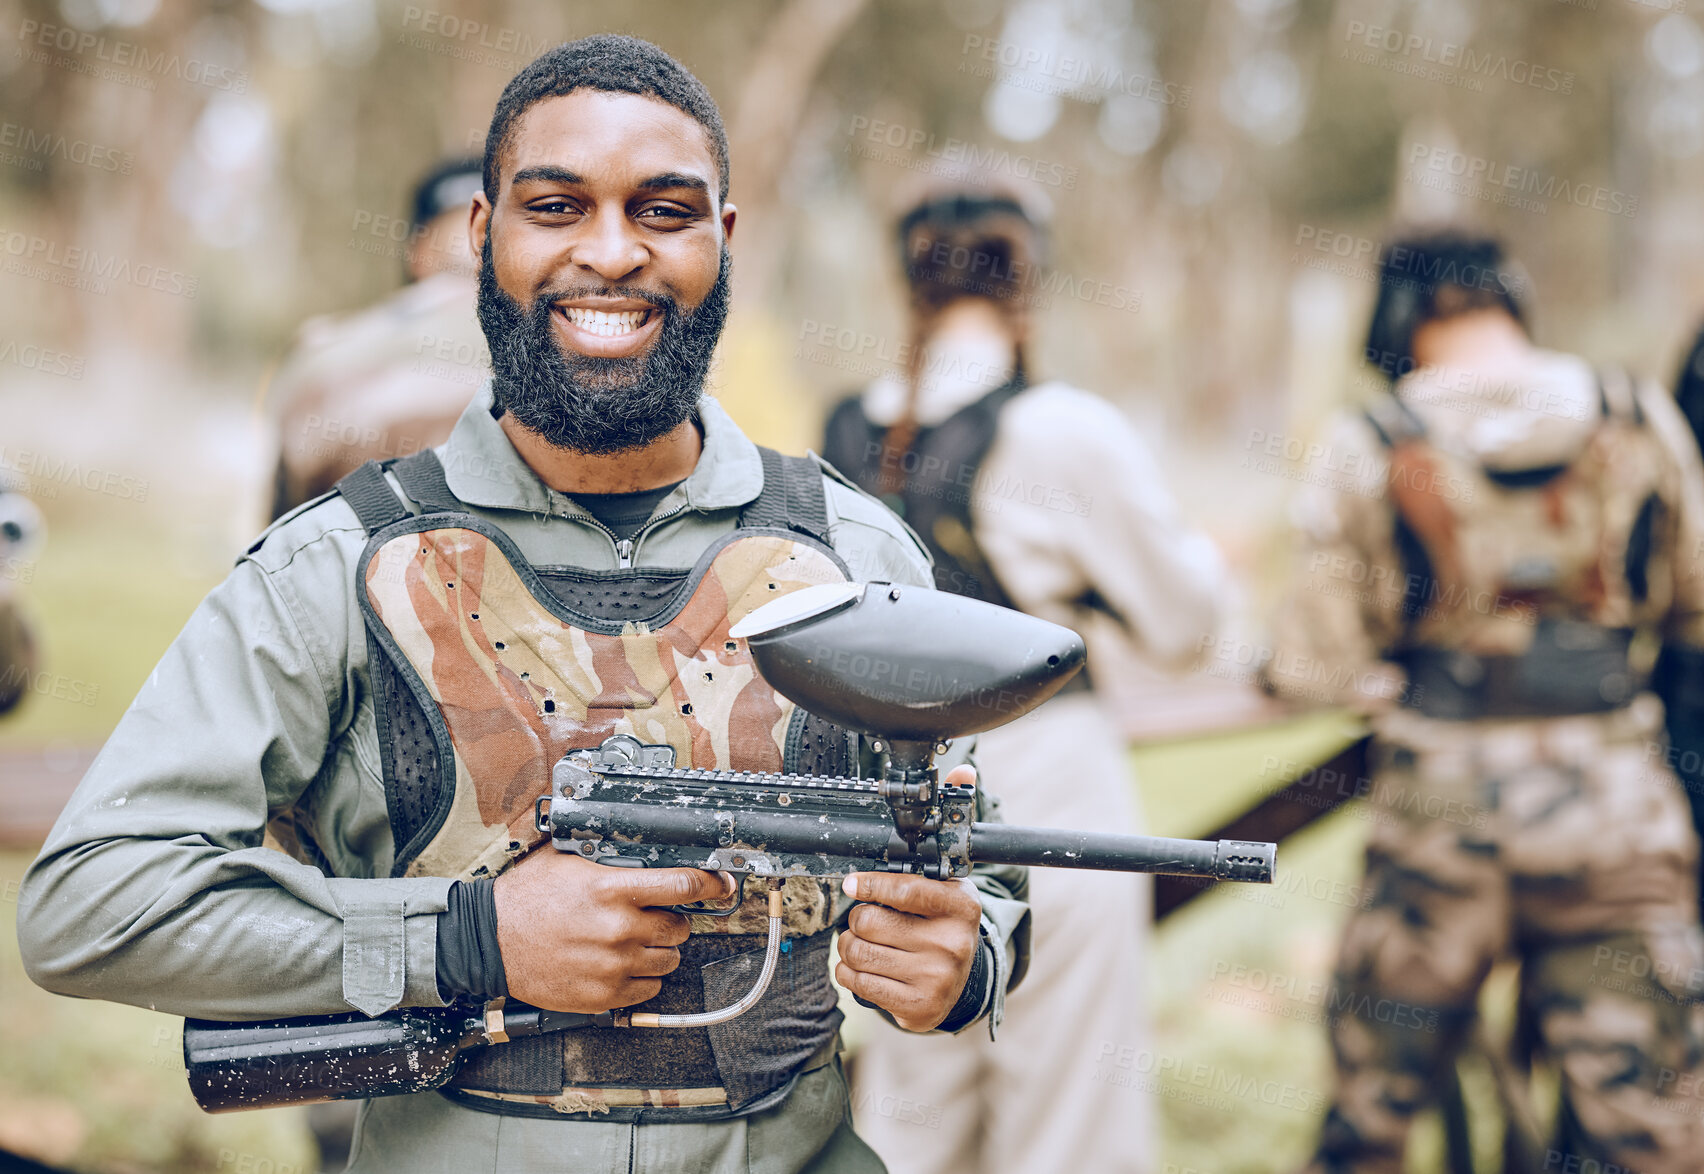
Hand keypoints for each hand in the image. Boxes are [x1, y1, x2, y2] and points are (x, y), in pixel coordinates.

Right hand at [493, 850, 734, 1012]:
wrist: (490, 941)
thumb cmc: (526, 898)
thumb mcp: (567, 860)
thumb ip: (608, 855)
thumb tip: (642, 843)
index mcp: (612, 890)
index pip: (682, 885)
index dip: (709, 884)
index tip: (720, 884)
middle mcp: (618, 929)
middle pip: (680, 927)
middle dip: (673, 920)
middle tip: (654, 916)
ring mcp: (613, 966)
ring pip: (669, 961)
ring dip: (660, 950)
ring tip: (635, 942)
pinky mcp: (604, 996)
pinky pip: (649, 989)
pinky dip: (643, 978)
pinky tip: (623, 964)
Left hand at [835, 765, 983, 1031]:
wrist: (962, 982)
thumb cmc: (945, 922)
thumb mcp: (951, 879)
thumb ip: (953, 825)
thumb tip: (965, 771)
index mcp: (960, 907)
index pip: (905, 889)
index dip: (872, 885)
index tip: (854, 883)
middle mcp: (952, 945)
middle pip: (871, 922)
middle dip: (859, 918)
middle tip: (869, 918)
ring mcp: (935, 979)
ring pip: (858, 952)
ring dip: (850, 946)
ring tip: (868, 942)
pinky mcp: (917, 1009)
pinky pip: (856, 983)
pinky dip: (850, 973)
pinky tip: (868, 966)